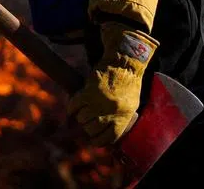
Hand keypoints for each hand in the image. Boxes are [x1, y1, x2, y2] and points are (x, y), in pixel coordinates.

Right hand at [67, 22, 157, 145]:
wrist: (125, 61)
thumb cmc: (129, 82)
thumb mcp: (131, 103)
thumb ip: (121, 118)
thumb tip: (108, 132)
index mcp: (124, 116)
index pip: (108, 137)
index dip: (98, 141)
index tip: (93, 140)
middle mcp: (112, 112)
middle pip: (92, 129)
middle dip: (87, 127)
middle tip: (87, 121)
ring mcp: (100, 102)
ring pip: (82, 118)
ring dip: (80, 115)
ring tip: (83, 109)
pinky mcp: (89, 92)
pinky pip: (75, 105)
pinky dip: (72, 107)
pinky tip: (73, 106)